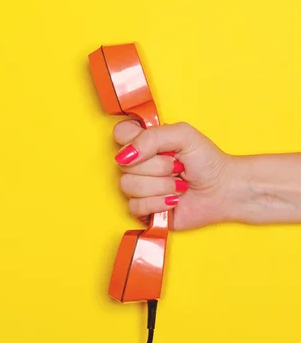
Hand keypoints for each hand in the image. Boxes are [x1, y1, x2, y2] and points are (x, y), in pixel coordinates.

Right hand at [113, 121, 234, 229]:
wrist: (223, 191)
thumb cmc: (207, 161)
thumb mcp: (184, 135)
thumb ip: (152, 137)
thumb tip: (125, 155)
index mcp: (144, 142)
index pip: (120, 134)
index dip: (133, 141)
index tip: (155, 147)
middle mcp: (138, 164)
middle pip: (123, 164)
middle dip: (157, 167)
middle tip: (177, 167)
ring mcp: (139, 187)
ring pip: (128, 186)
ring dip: (160, 187)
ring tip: (178, 186)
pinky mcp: (143, 209)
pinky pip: (135, 206)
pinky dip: (158, 203)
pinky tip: (173, 201)